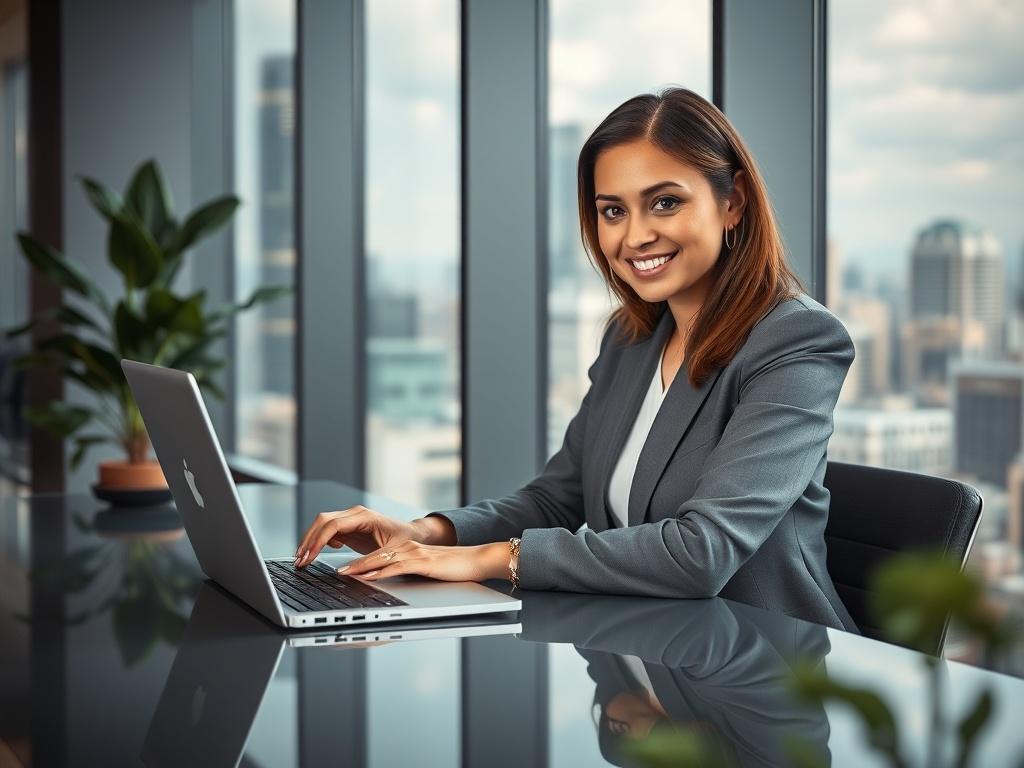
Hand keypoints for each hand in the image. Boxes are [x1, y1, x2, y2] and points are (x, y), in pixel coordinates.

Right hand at [293, 505, 453, 566]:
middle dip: (309, 540)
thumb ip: (370, 562)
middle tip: (300, 561)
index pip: (333, 524)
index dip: (318, 540)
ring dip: (311, 541)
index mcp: (364, 516)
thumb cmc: (406, 541)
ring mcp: (351, 519)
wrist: (414, 535)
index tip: (308, 556)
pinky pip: (328, 531)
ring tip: (303, 560)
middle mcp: (355, 514)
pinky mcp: (350, 527)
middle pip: (322, 521)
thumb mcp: (391, 553)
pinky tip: (317, 554)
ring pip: (322, 525)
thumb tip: (346, 572)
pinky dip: (319, 541)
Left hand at [338, 540, 508, 583]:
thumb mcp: (423, 569)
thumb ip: (406, 572)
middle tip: (334, 571)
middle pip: (371, 555)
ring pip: (380, 559)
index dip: (355, 562)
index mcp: (404, 549)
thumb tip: (385, 582)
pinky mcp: (423, 562)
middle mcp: (406, 548)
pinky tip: (368, 576)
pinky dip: (380, 571)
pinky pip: (397, 566)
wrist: (477, 560)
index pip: (374, 555)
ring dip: (359, 567)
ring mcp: (414, 553)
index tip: (338, 570)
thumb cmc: (452, 568)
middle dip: (351, 564)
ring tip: (342, 574)